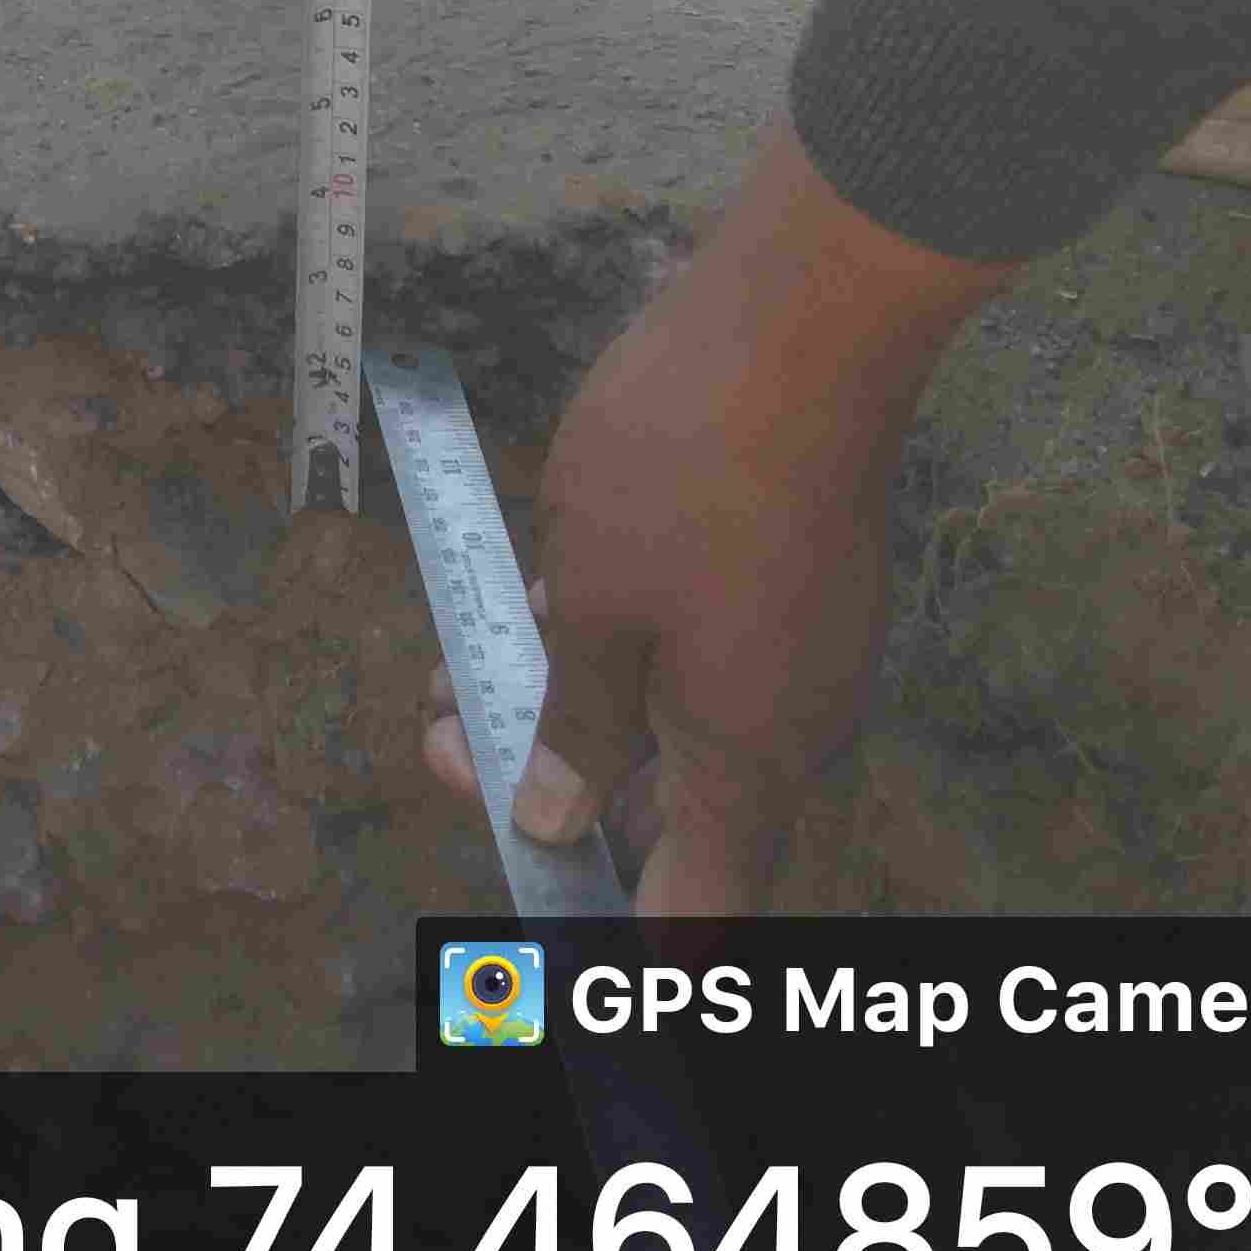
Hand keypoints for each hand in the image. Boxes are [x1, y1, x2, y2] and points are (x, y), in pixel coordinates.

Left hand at [421, 110, 1021, 913]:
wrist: (801, 316)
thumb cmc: (688, 463)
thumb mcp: (594, 601)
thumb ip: (576, 720)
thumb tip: (556, 817)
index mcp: (748, 757)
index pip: (697, 908)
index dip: (617, 933)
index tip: (542, 923)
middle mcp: (788, 720)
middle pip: (675, 815)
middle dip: (556, 799)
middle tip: (448, 757)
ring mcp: (795, 645)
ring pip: (675, 723)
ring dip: (571, 714)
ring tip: (456, 684)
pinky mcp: (786, 577)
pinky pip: (696, 655)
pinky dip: (614, 652)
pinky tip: (531, 606)